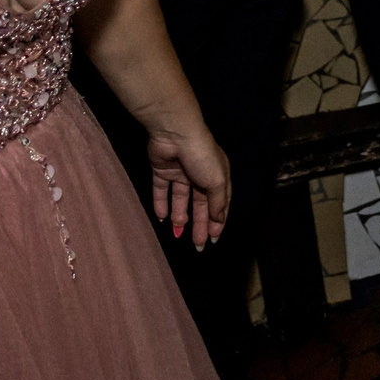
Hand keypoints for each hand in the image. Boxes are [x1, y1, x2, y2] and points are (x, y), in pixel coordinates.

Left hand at [145, 123, 230, 248]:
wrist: (175, 133)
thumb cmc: (202, 156)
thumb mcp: (217, 181)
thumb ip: (218, 203)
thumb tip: (219, 221)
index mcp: (218, 176)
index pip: (219, 204)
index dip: (217, 222)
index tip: (213, 240)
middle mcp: (200, 175)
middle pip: (199, 205)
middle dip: (199, 225)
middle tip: (197, 245)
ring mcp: (181, 173)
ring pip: (180, 199)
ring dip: (180, 216)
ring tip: (177, 233)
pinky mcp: (162, 171)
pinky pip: (161, 191)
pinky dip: (161, 204)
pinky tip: (161, 218)